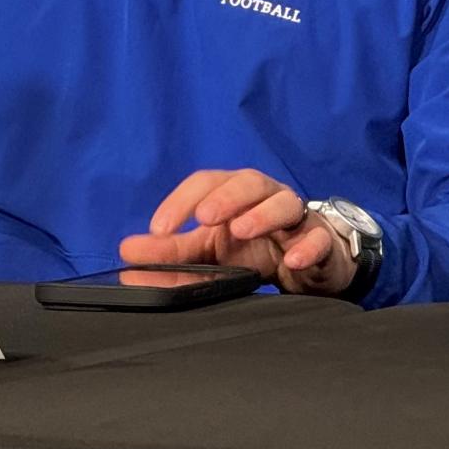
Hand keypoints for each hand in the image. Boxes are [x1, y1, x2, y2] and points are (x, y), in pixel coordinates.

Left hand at [119, 168, 355, 295]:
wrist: (311, 267)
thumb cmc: (256, 250)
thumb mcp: (211, 252)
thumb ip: (171, 253)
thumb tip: (126, 251)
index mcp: (235, 195)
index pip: (206, 183)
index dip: (181, 201)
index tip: (158, 230)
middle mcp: (266, 197)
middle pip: (248, 181)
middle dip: (226, 196)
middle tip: (204, 218)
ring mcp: (297, 218)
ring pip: (286, 202)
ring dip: (263, 214)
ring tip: (242, 230)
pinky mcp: (323, 242)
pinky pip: (319, 238)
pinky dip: (309, 246)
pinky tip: (293, 261)